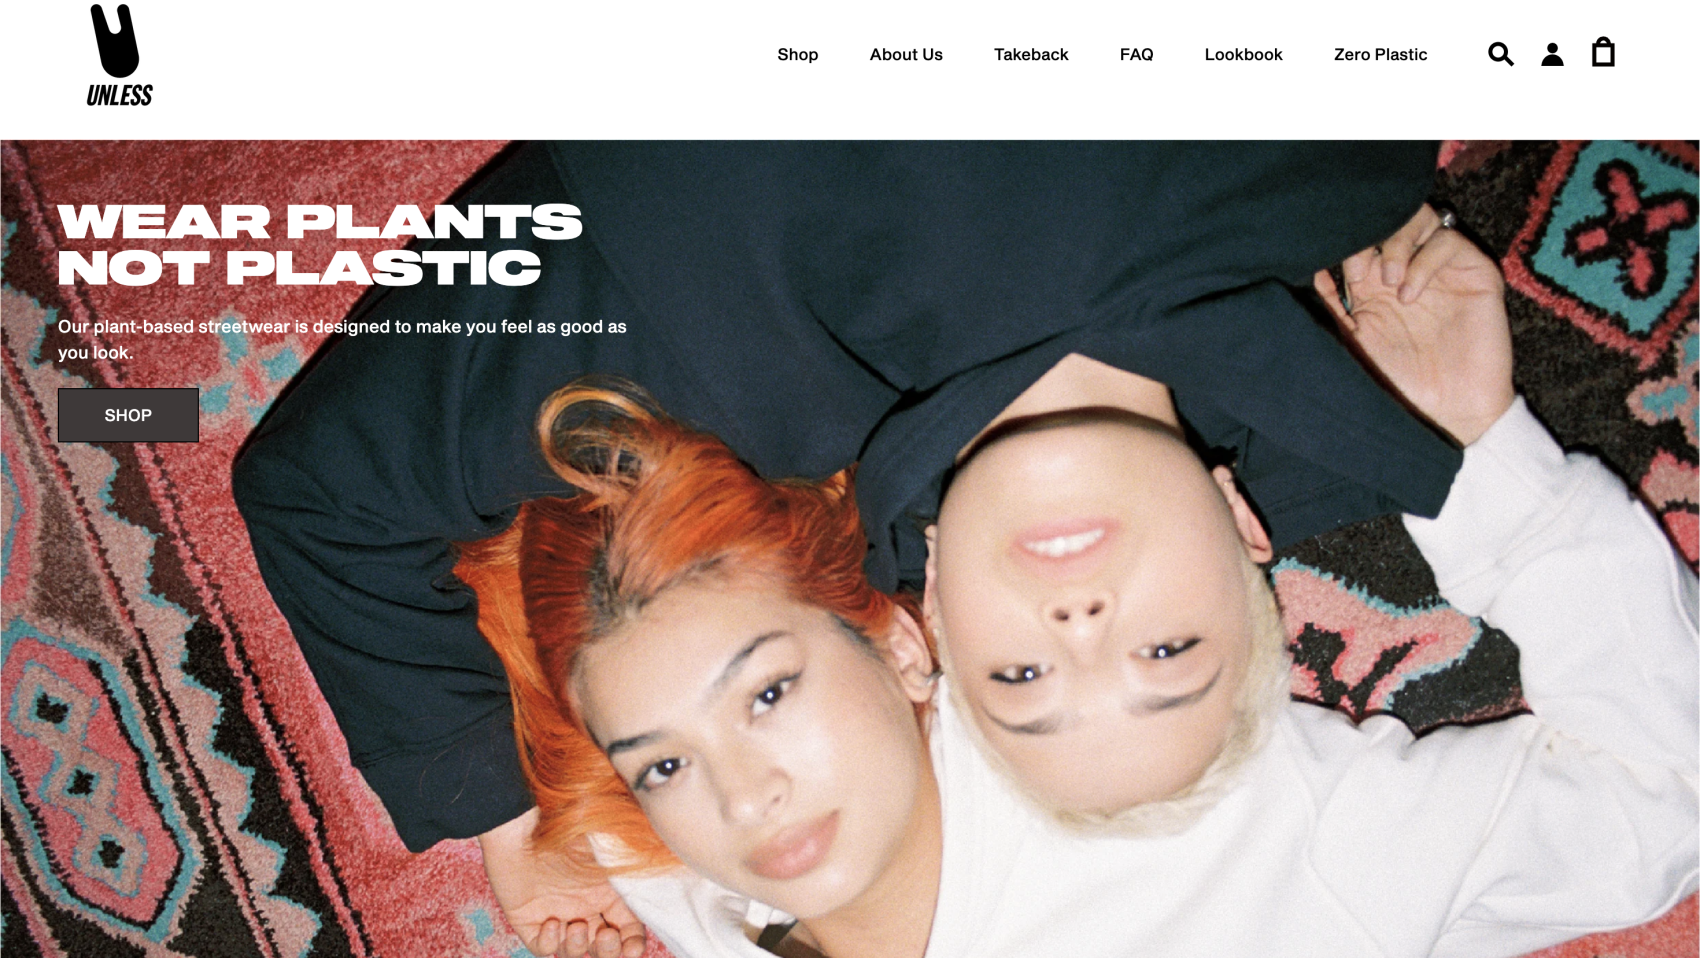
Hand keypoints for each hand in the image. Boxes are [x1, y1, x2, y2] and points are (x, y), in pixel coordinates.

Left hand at [479, 809, 647, 957]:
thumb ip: (635, 869)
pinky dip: (550, 944)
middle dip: (608, 952)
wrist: (525, 820)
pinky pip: (543, 947)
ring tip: (575, 927)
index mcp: (609, 893)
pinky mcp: (529, 917)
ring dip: (579, 948)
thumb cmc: (571, 825)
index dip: (632, 945)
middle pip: (603, 948)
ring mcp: (558, 913)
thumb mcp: (612, 847)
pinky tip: (553, 923)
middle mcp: (585, 906)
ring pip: (574, 952)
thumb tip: (665, 877)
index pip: (628, 930)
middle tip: (604, 936)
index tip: (632, 949)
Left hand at [1315, 210, 1514, 445]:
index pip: (1362, 239)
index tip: (1345, 276)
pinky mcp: (1474, 272)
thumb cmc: (1401, 381)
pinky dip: (1424, 260)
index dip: (1350, 245)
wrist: (1450, 408)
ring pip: (1420, 219)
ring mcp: (1441, 269)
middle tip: (1362, 274)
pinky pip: (1448, 241)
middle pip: (1390, 219)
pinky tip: (1410, 293)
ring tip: (1388, 280)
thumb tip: (1311, 270)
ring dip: (1397, 243)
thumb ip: (1333, 308)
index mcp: (1375, 284)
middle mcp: (1408, 269)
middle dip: (1372, 237)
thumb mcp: (1354, 343)